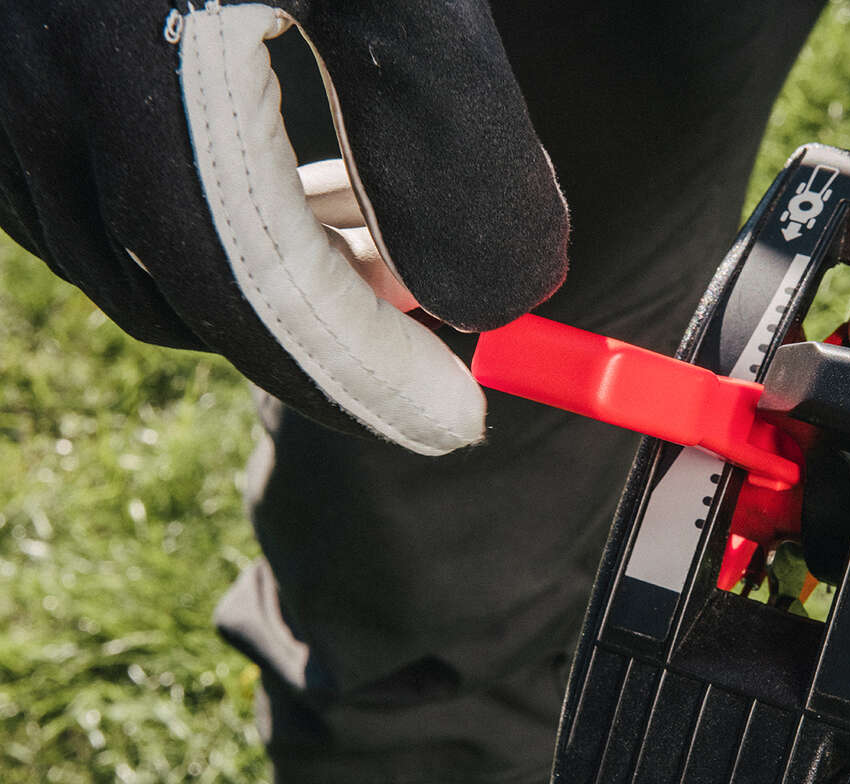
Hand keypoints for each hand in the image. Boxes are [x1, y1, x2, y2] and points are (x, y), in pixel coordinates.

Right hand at [0, 0, 568, 454]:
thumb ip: (446, 136)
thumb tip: (494, 295)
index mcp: (133, 76)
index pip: (257, 299)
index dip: (365, 379)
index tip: (455, 420)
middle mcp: (31, 96)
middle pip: (190, 297)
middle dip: (323, 324)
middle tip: (427, 300)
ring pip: (133, 262)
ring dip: (258, 274)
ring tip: (362, 232)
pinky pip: (82, 204)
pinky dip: (186, 221)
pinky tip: (263, 166)